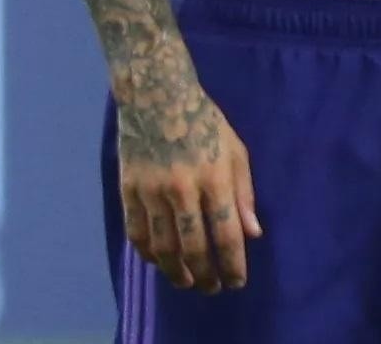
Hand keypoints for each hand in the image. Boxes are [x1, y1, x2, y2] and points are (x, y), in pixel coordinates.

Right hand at [115, 89, 259, 291]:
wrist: (155, 93)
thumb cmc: (204, 120)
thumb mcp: (236, 152)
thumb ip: (244, 194)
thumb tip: (252, 234)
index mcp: (215, 181)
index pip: (226, 237)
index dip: (233, 266)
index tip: (236, 282)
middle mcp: (183, 190)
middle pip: (194, 248)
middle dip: (205, 275)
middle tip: (211, 288)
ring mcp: (151, 190)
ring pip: (162, 245)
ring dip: (175, 271)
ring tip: (185, 281)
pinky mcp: (128, 187)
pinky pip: (135, 230)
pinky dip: (146, 252)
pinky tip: (157, 260)